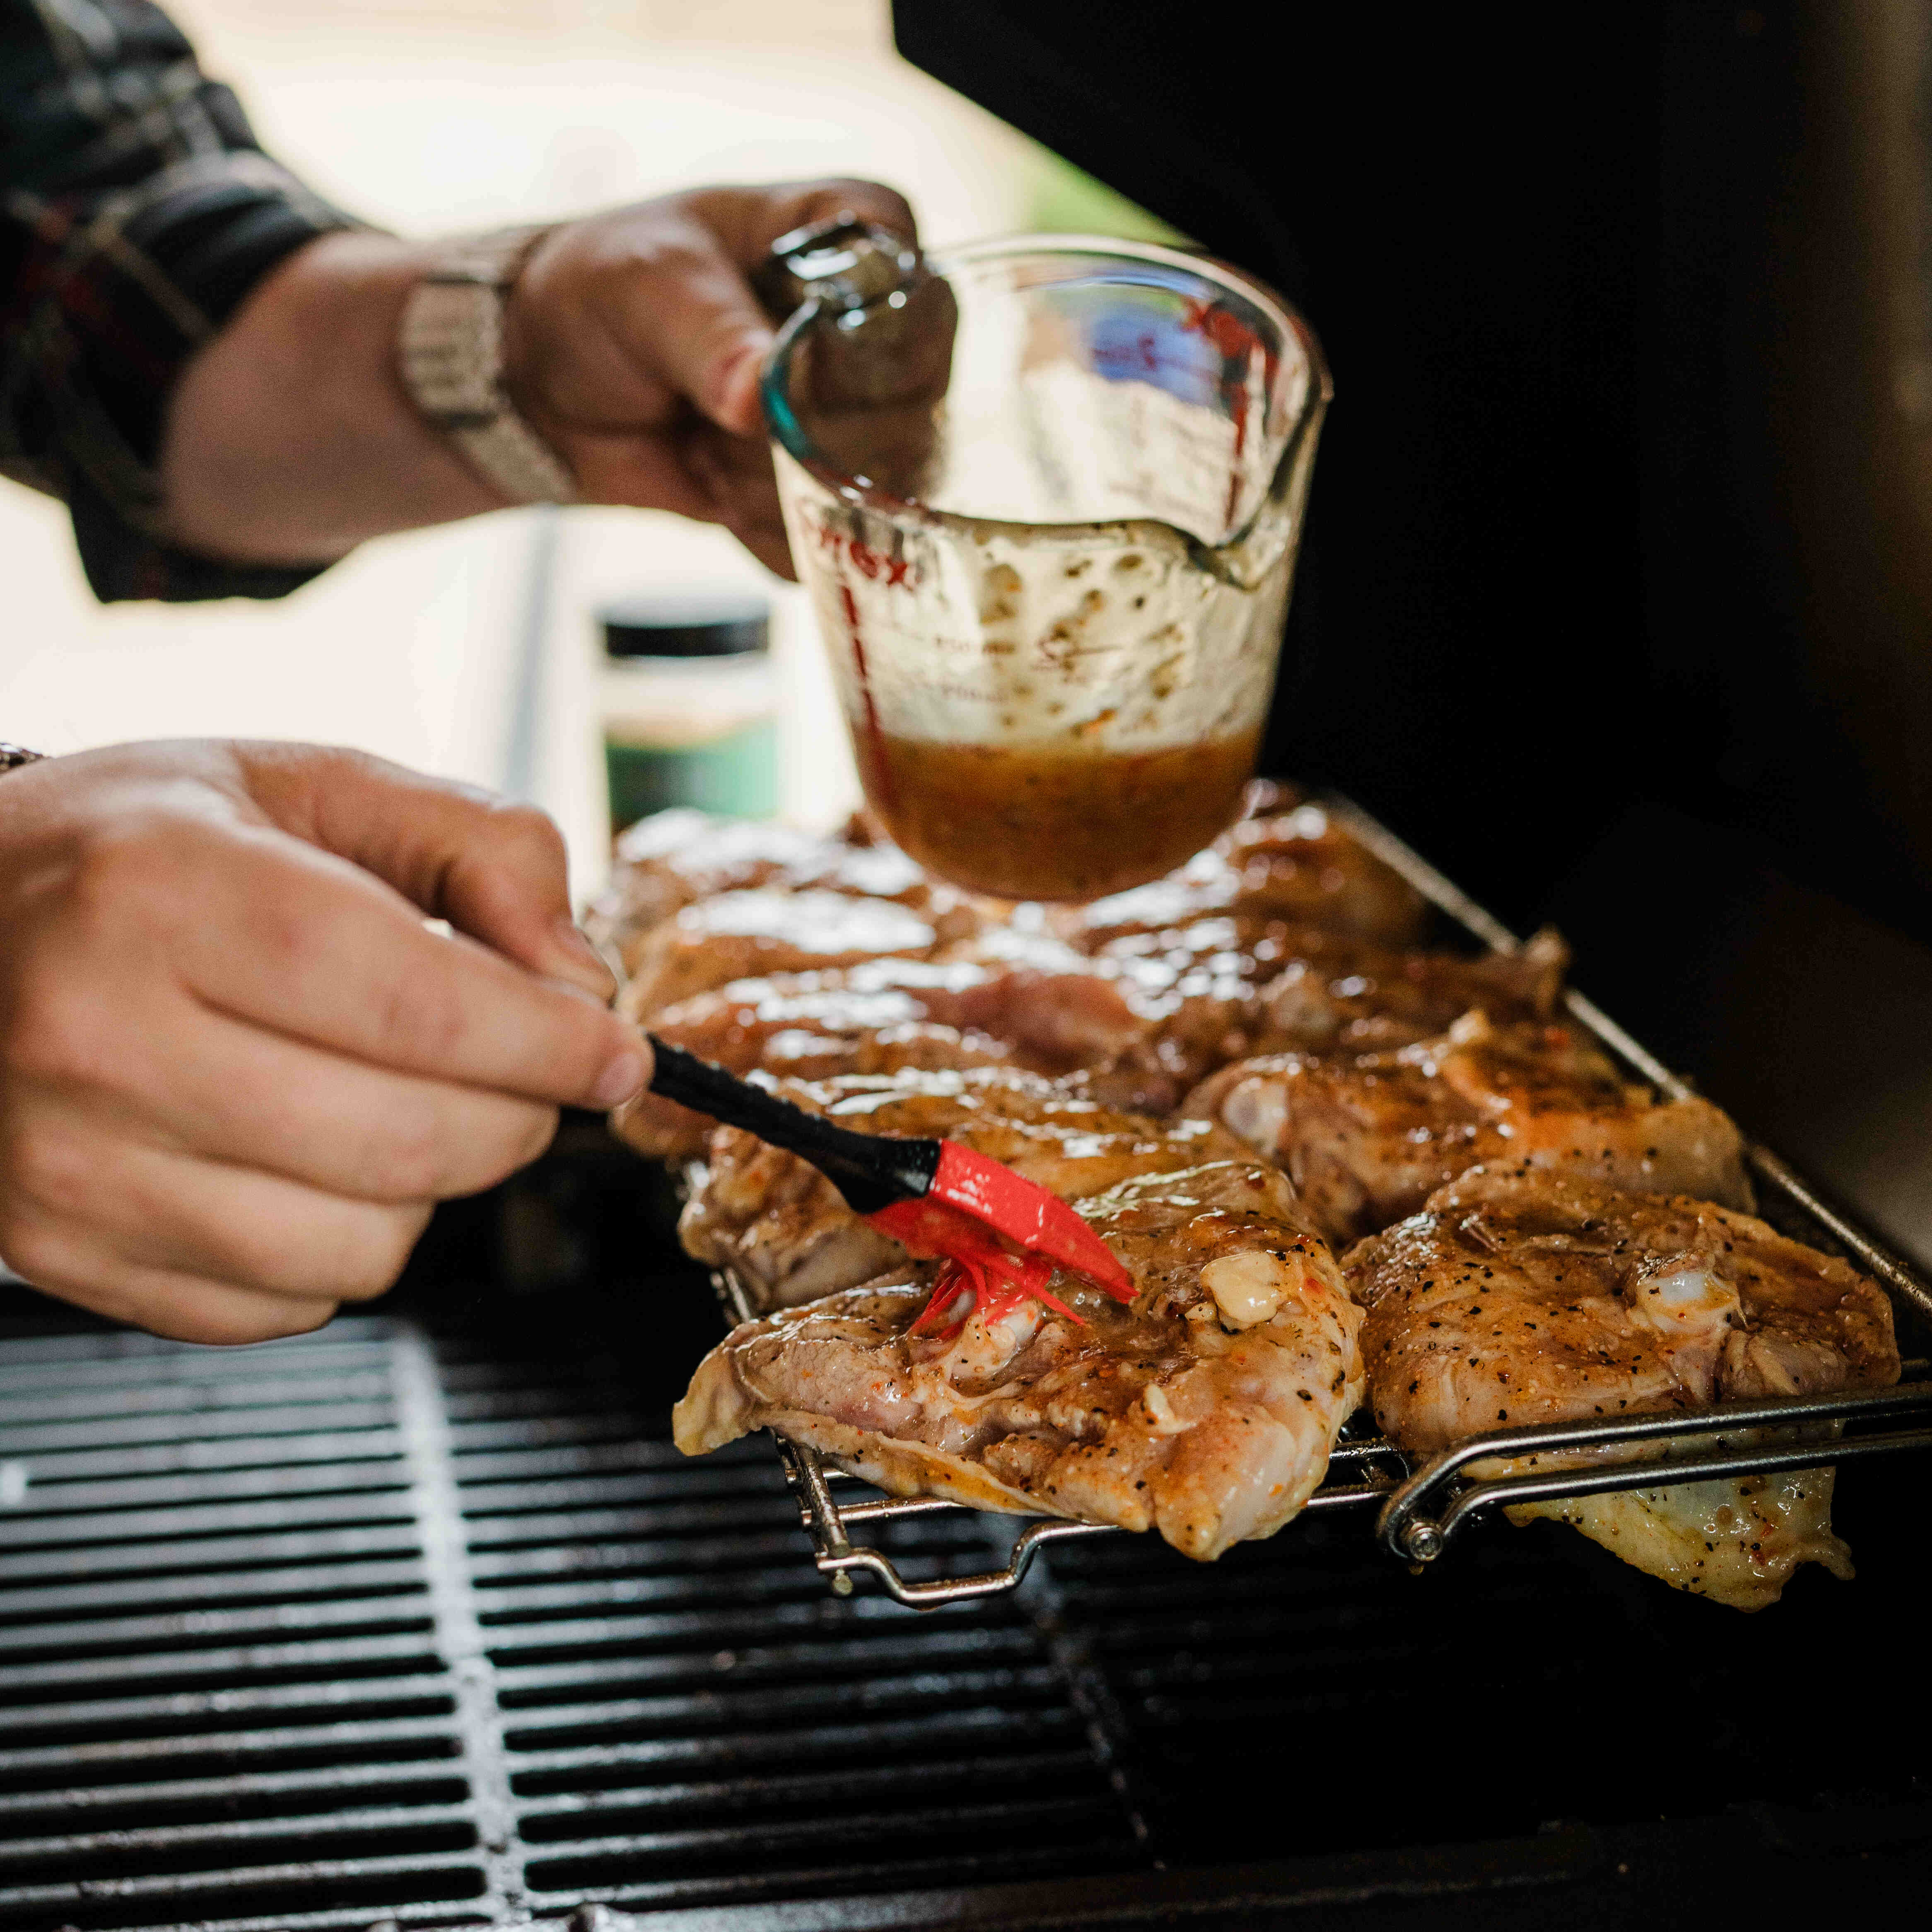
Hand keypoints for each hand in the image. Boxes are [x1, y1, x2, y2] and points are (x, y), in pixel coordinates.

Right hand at [0, 742, 650, 1343]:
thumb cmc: (145, 848)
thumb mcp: (312, 785)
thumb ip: (476, 846)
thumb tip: (577, 976)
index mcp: (162, 889)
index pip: (416, 1005)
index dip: (550, 1044)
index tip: (617, 1054)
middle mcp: (94, 1034)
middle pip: (405, 1140)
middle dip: (516, 1117)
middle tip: (524, 1073)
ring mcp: (65, 1165)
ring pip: (361, 1246)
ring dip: (430, 1187)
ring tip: (394, 1103)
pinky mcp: (60, 1253)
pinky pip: (283, 1304)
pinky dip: (338, 1246)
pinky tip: (304, 1160)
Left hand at [159, 178, 915, 575]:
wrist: (538, 383)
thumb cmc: (596, 293)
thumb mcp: (646, 285)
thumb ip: (710, 334)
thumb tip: (758, 400)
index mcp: (855, 233)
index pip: (919, 297)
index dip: (867, 353)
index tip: (784, 373)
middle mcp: (877, 329)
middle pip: (906, 413)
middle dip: (800, 439)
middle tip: (716, 415)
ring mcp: (861, 420)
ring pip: (869, 490)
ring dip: (769, 489)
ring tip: (703, 443)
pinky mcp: (829, 491)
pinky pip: (832, 544)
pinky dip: (760, 530)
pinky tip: (711, 485)